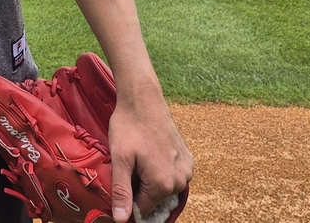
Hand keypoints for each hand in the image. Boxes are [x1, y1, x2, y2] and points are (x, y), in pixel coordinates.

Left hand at [107, 81, 192, 221]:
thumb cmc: (129, 126)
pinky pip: (174, 176)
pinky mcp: (188, 159)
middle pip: (154, 200)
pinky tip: (151, 157)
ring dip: (151, 182)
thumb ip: (122, 191)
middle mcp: (180, 181)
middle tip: (130, 167)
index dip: (127, 202)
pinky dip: (162, 173)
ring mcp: (186, 170)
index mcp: (163, 184)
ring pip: (164, 189)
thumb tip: (121, 219)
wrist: (143, 98)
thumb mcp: (120, 159)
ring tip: (140, 160)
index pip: (142, 210)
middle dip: (140, 190)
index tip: (121, 186)